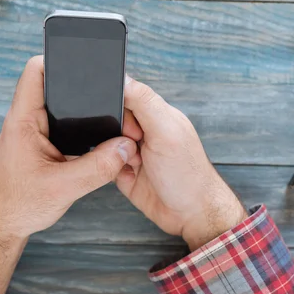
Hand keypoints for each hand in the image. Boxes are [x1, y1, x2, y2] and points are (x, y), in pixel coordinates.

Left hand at [0, 56, 140, 239]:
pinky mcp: (39, 144)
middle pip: (53, 84)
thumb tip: (125, 147)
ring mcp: (32, 132)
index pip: (35, 72)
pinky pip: (61, 124)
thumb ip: (98, 167)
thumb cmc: (18, 205)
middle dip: (79, 84)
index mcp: (23, 121)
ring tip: (104, 112)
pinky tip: (94, 137)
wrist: (2, 225)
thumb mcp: (64, 188)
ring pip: (59, 106)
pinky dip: (79, 126)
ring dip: (80, 107)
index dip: (57, 58)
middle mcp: (26, 121)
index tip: (82, 58)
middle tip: (104, 90)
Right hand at [117, 77, 247, 249]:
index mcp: (158, 115)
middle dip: (115, 131)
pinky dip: (108, 167)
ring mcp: (134, 152)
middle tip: (134, 147)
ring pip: (106, 140)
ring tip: (133, 164)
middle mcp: (145, 130)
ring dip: (111, 151)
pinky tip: (124, 173)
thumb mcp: (166, 131)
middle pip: (113, 117)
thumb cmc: (187, 173)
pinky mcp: (125, 172)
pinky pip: (104, 162)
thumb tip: (124, 77)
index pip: (128, 94)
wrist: (189, 215)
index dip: (120, 105)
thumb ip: (144, 102)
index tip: (126, 122)